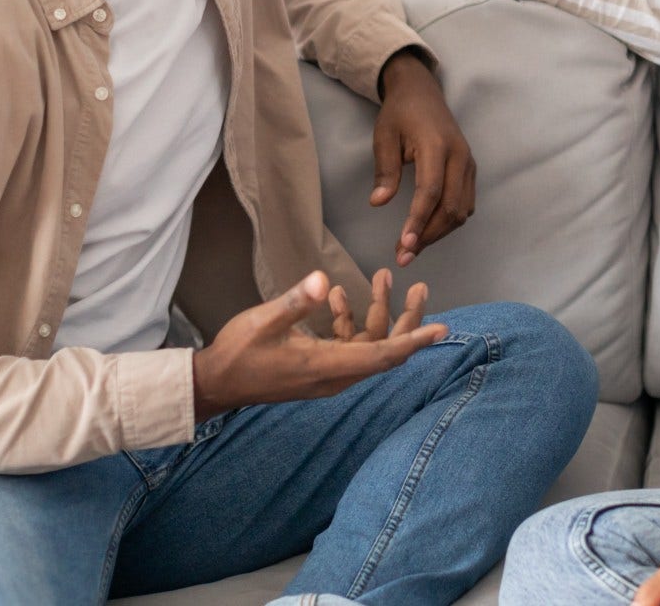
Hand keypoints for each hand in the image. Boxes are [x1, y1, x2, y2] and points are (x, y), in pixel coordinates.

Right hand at [193, 270, 447, 417]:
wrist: (216, 383)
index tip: (443, 329)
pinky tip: (338, 295)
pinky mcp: (319, 368)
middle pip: (384, 349)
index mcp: (326, 366)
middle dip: (406, 318)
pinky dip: (349, 321)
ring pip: (368, 344)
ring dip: (378, 312)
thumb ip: (296, 302)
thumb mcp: (263, 322)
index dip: (414, 341)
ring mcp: (327, 373)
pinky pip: (347, 345)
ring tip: (383, 275)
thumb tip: (324, 279)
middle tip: (419, 286)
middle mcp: (334, 374)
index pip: (382, 356)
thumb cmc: (238, 354)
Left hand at [372, 51, 475, 265]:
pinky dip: (448, 222)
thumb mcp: (384, 136)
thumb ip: (385, 169)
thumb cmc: (400, 113)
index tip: (404, 245)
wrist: (422, 92)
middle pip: (451, 208)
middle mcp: (459, 157)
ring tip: (411, 248)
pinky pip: (465, 204)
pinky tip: (428, 231)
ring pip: (461, 211)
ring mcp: (469, 164)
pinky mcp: (471, 171)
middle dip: (428, 236)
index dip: (418, 221)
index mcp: (436, 146)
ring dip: (438, 233)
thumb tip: (379, 203)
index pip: (430, 192)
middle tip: (403, 255)